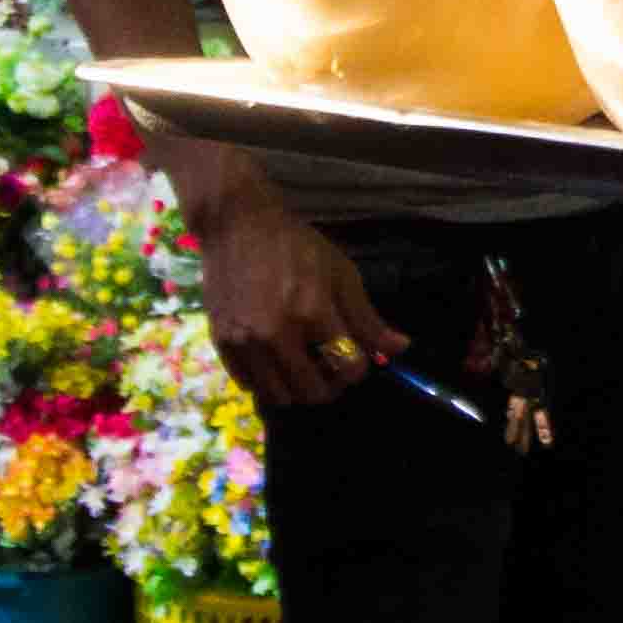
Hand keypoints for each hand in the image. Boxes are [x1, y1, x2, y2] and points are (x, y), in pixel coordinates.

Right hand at [195, 195, 403, 413]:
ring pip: (281, 396)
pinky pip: (250, 386)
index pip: (349, 368)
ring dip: (298, 387)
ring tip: (303, 364)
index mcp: (312, 311)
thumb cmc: (294, 245)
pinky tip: (276, 361)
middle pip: (315, 392)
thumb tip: (400, 349)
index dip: (359, 367)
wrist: (236, 225)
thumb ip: (367, 318)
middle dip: (331, 384)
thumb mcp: (340, 273)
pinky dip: (268, 382)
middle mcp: (276, 333)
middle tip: (330, 365)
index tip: (355, 355)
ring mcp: (245, 341)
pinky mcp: (221, 343)